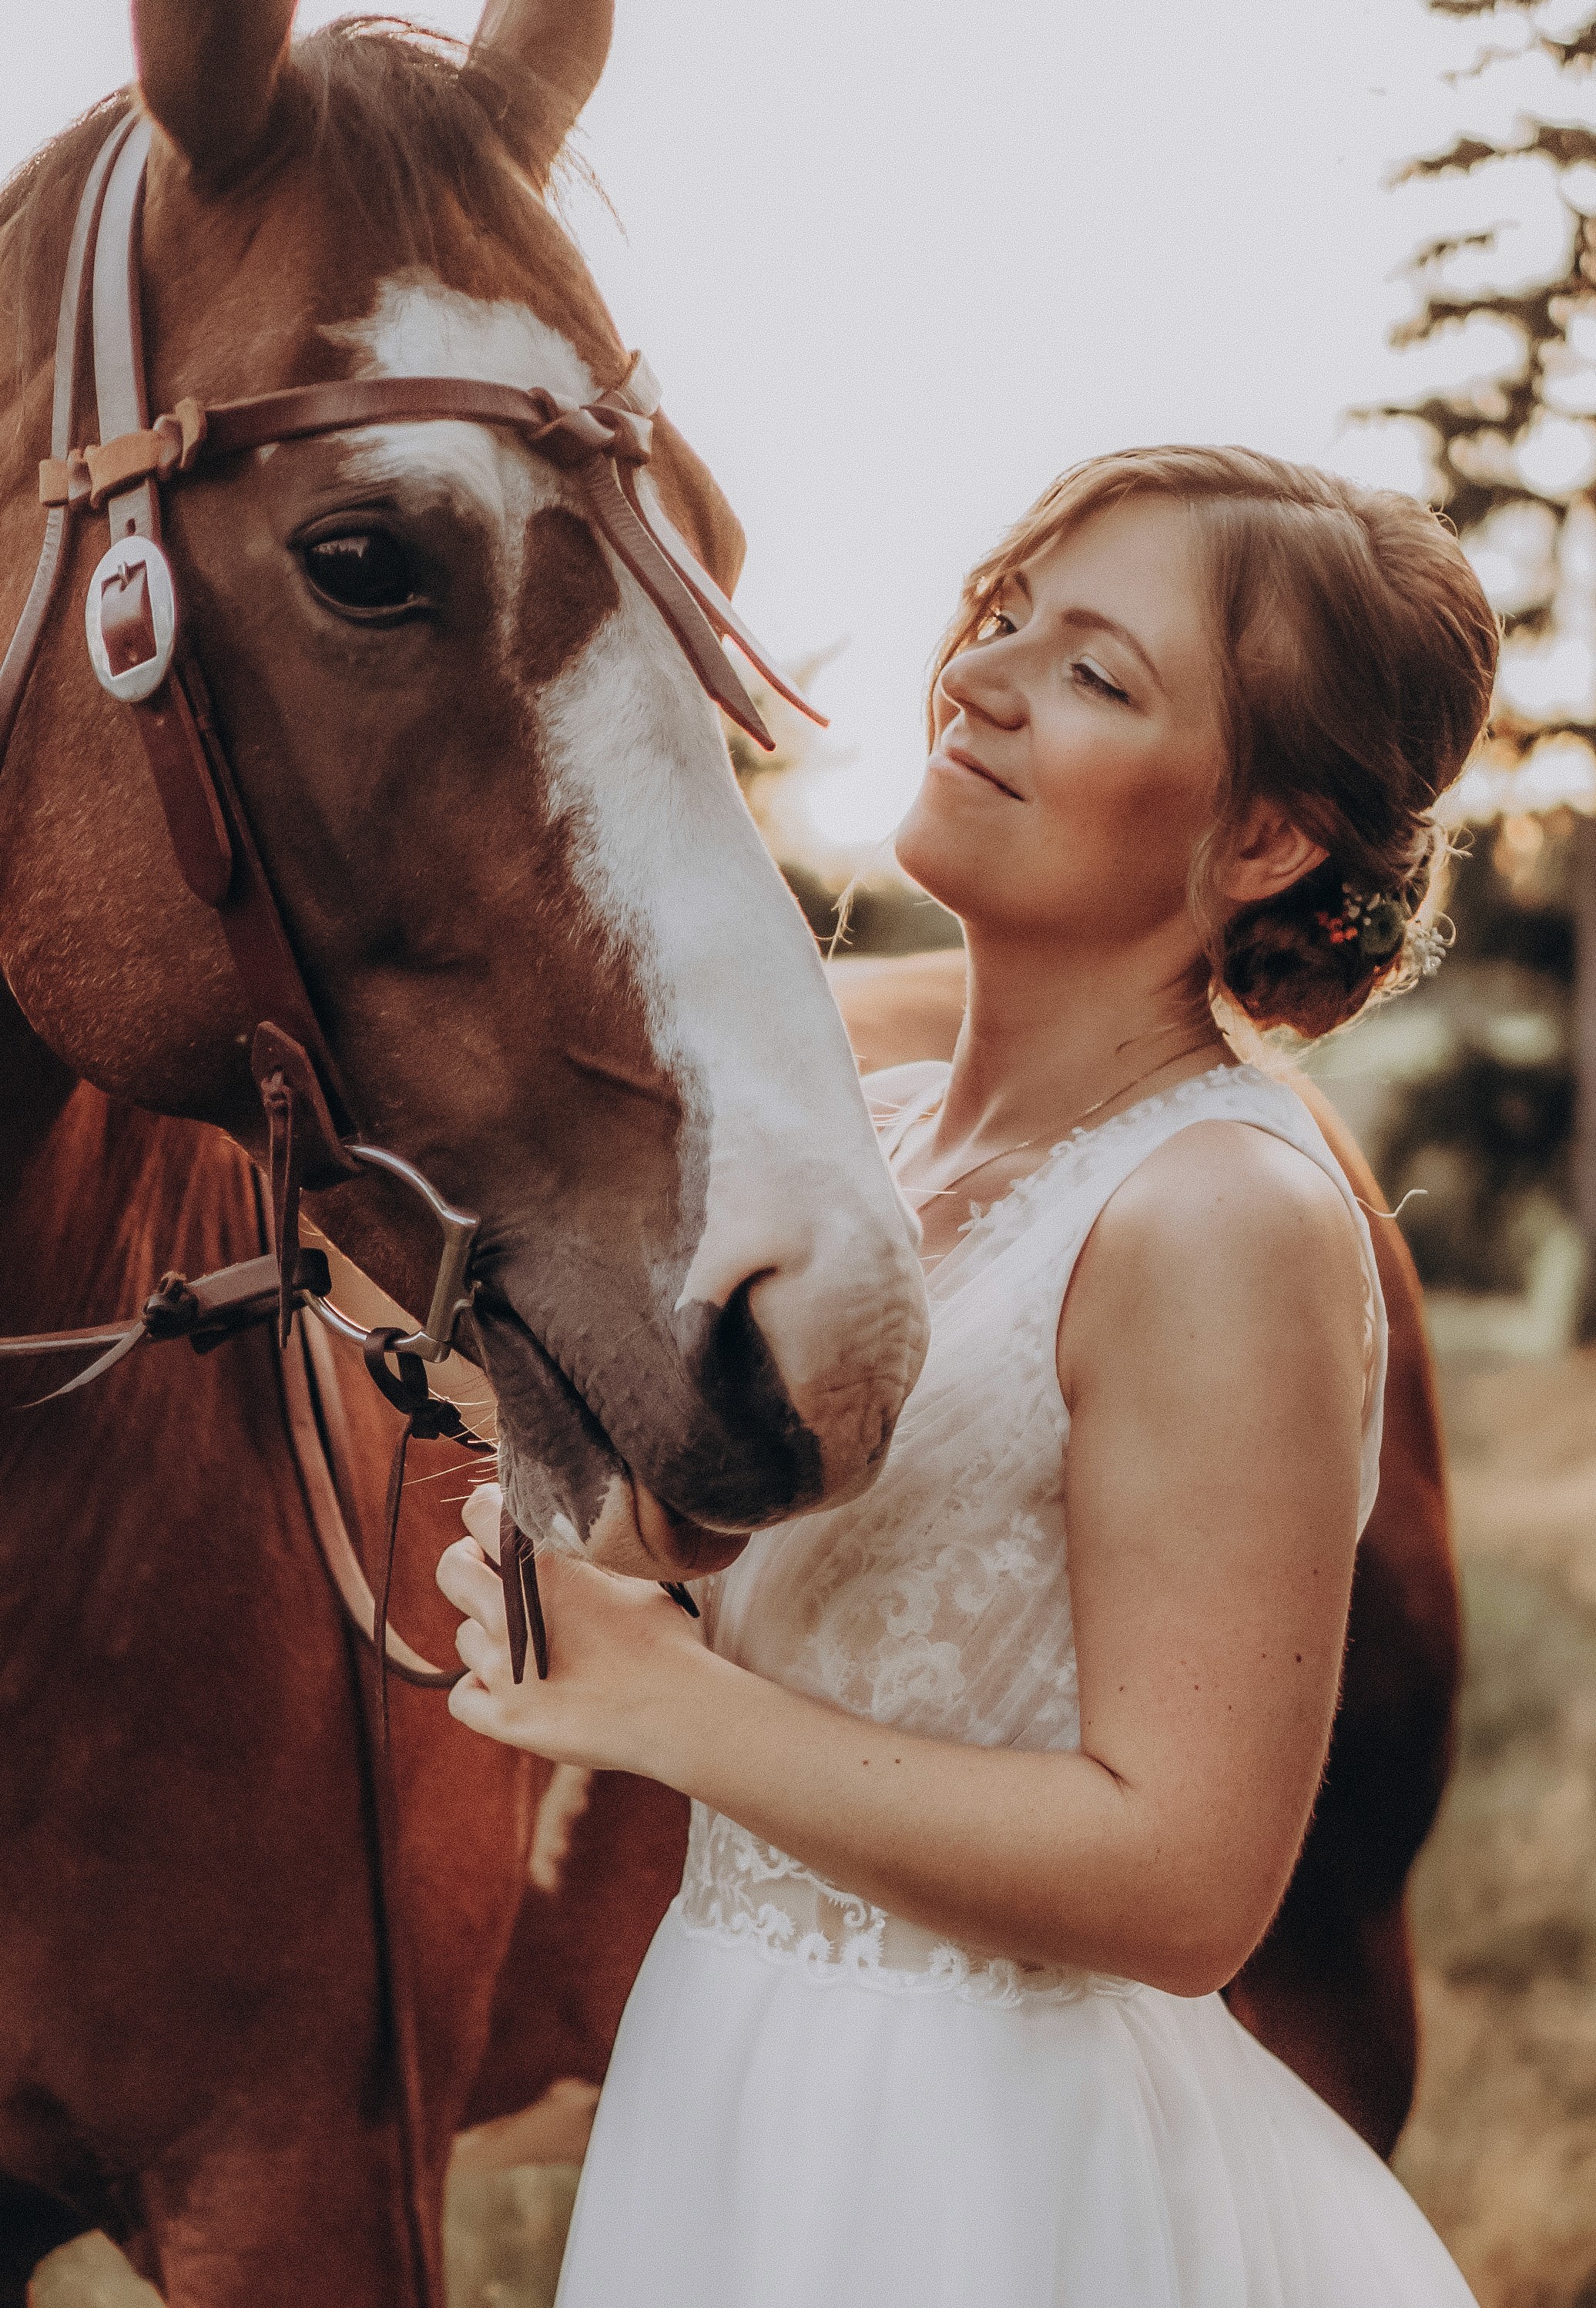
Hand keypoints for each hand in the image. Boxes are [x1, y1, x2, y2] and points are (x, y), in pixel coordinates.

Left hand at [435, 1483, 711, 1774]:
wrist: (674, 1713)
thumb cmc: (662, 1641)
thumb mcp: (631, 1577)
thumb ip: (582, 1554)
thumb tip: (560, 1532)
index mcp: (545, 1567)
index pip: (478, 1512)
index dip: (485, 1514)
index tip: (497, 1531)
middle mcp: (511, 1612)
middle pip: (451, 1569)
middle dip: (467, 1565)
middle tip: (490, 1577)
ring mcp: (501, 1668)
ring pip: (463, 1637)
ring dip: (488, 1639)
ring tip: (532, 1651)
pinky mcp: (501, 1716)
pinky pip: (463, 1695)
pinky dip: (481, 1691)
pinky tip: (514, 1690)